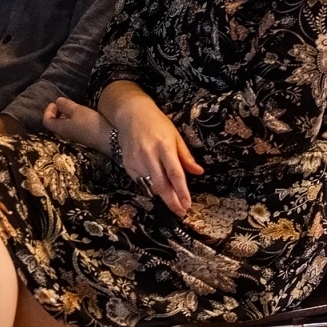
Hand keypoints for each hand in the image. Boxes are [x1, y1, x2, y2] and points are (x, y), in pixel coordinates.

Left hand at [43, 97, 112, 153]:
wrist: (110, 140)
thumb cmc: (91, 124)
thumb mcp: (78, 110)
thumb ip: (66, 105)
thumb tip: (57, 101)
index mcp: (60, 129)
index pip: (46, 121)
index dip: (48, 110)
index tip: (55, 102)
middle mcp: (64, 136)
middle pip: (55, 125)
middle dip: (57, 113)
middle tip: (64, 105)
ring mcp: (74, 140)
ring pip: (64, 128)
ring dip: (66, 117)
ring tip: (74, 109)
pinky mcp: (83, 140)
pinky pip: (73, 130)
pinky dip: (73, 122)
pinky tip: (82, 118)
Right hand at [108, 96, 203, 216]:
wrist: (131, 114)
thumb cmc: (157, 124)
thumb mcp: (176, 136)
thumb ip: (186, 156)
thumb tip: (198, 172)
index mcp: (164, 147)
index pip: (175, 174)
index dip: (182, 192)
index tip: (187, 204)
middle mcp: (149, 155)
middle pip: (162, 185)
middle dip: (172, 201)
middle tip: (180, 212)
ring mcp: (136, 161)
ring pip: (151, 186)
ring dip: (162, 195)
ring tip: (172, 201)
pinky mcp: (128, 164)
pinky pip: (141, 181)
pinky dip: (150, 186)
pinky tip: (157, 187)